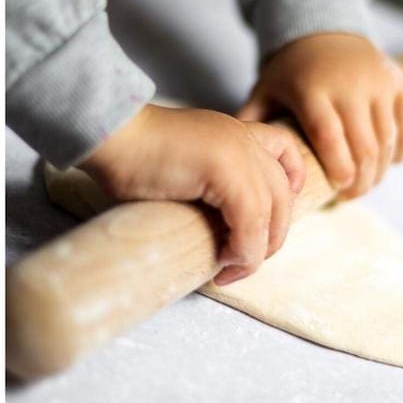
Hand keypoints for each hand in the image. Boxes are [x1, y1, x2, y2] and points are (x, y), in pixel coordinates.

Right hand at [78, 103, 305, 284]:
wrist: (111, 135)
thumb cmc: (131, 155)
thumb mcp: (185, 167)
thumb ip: (209, 186)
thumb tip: (217, 231)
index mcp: (237, 132)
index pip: (285, 153)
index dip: (291, 186)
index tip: (271, 218)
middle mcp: (246, 139)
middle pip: (284, 194)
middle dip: (272, 235)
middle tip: (244, 262)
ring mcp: (241, 152)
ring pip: (272, 212)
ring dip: (256, 251)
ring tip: (232, 270)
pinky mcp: (228, 170)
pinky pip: (251, 220)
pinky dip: (244, 249)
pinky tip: (225, 262)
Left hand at [238, 32, 402, 199]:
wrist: (325, 30)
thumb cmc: (292, 72)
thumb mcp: (266, 90)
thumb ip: (253, 122)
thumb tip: (237, 162)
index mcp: (313, 90)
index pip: (330, 134)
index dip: (338, 166)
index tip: (339, 188)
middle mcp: (350, 85)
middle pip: (365, 145)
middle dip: (362, 180)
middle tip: (350, 196)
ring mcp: (378, 83)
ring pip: (389, 139)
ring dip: (382, 169)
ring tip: (368, 184)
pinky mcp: (398, 83)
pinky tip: (393, 162)